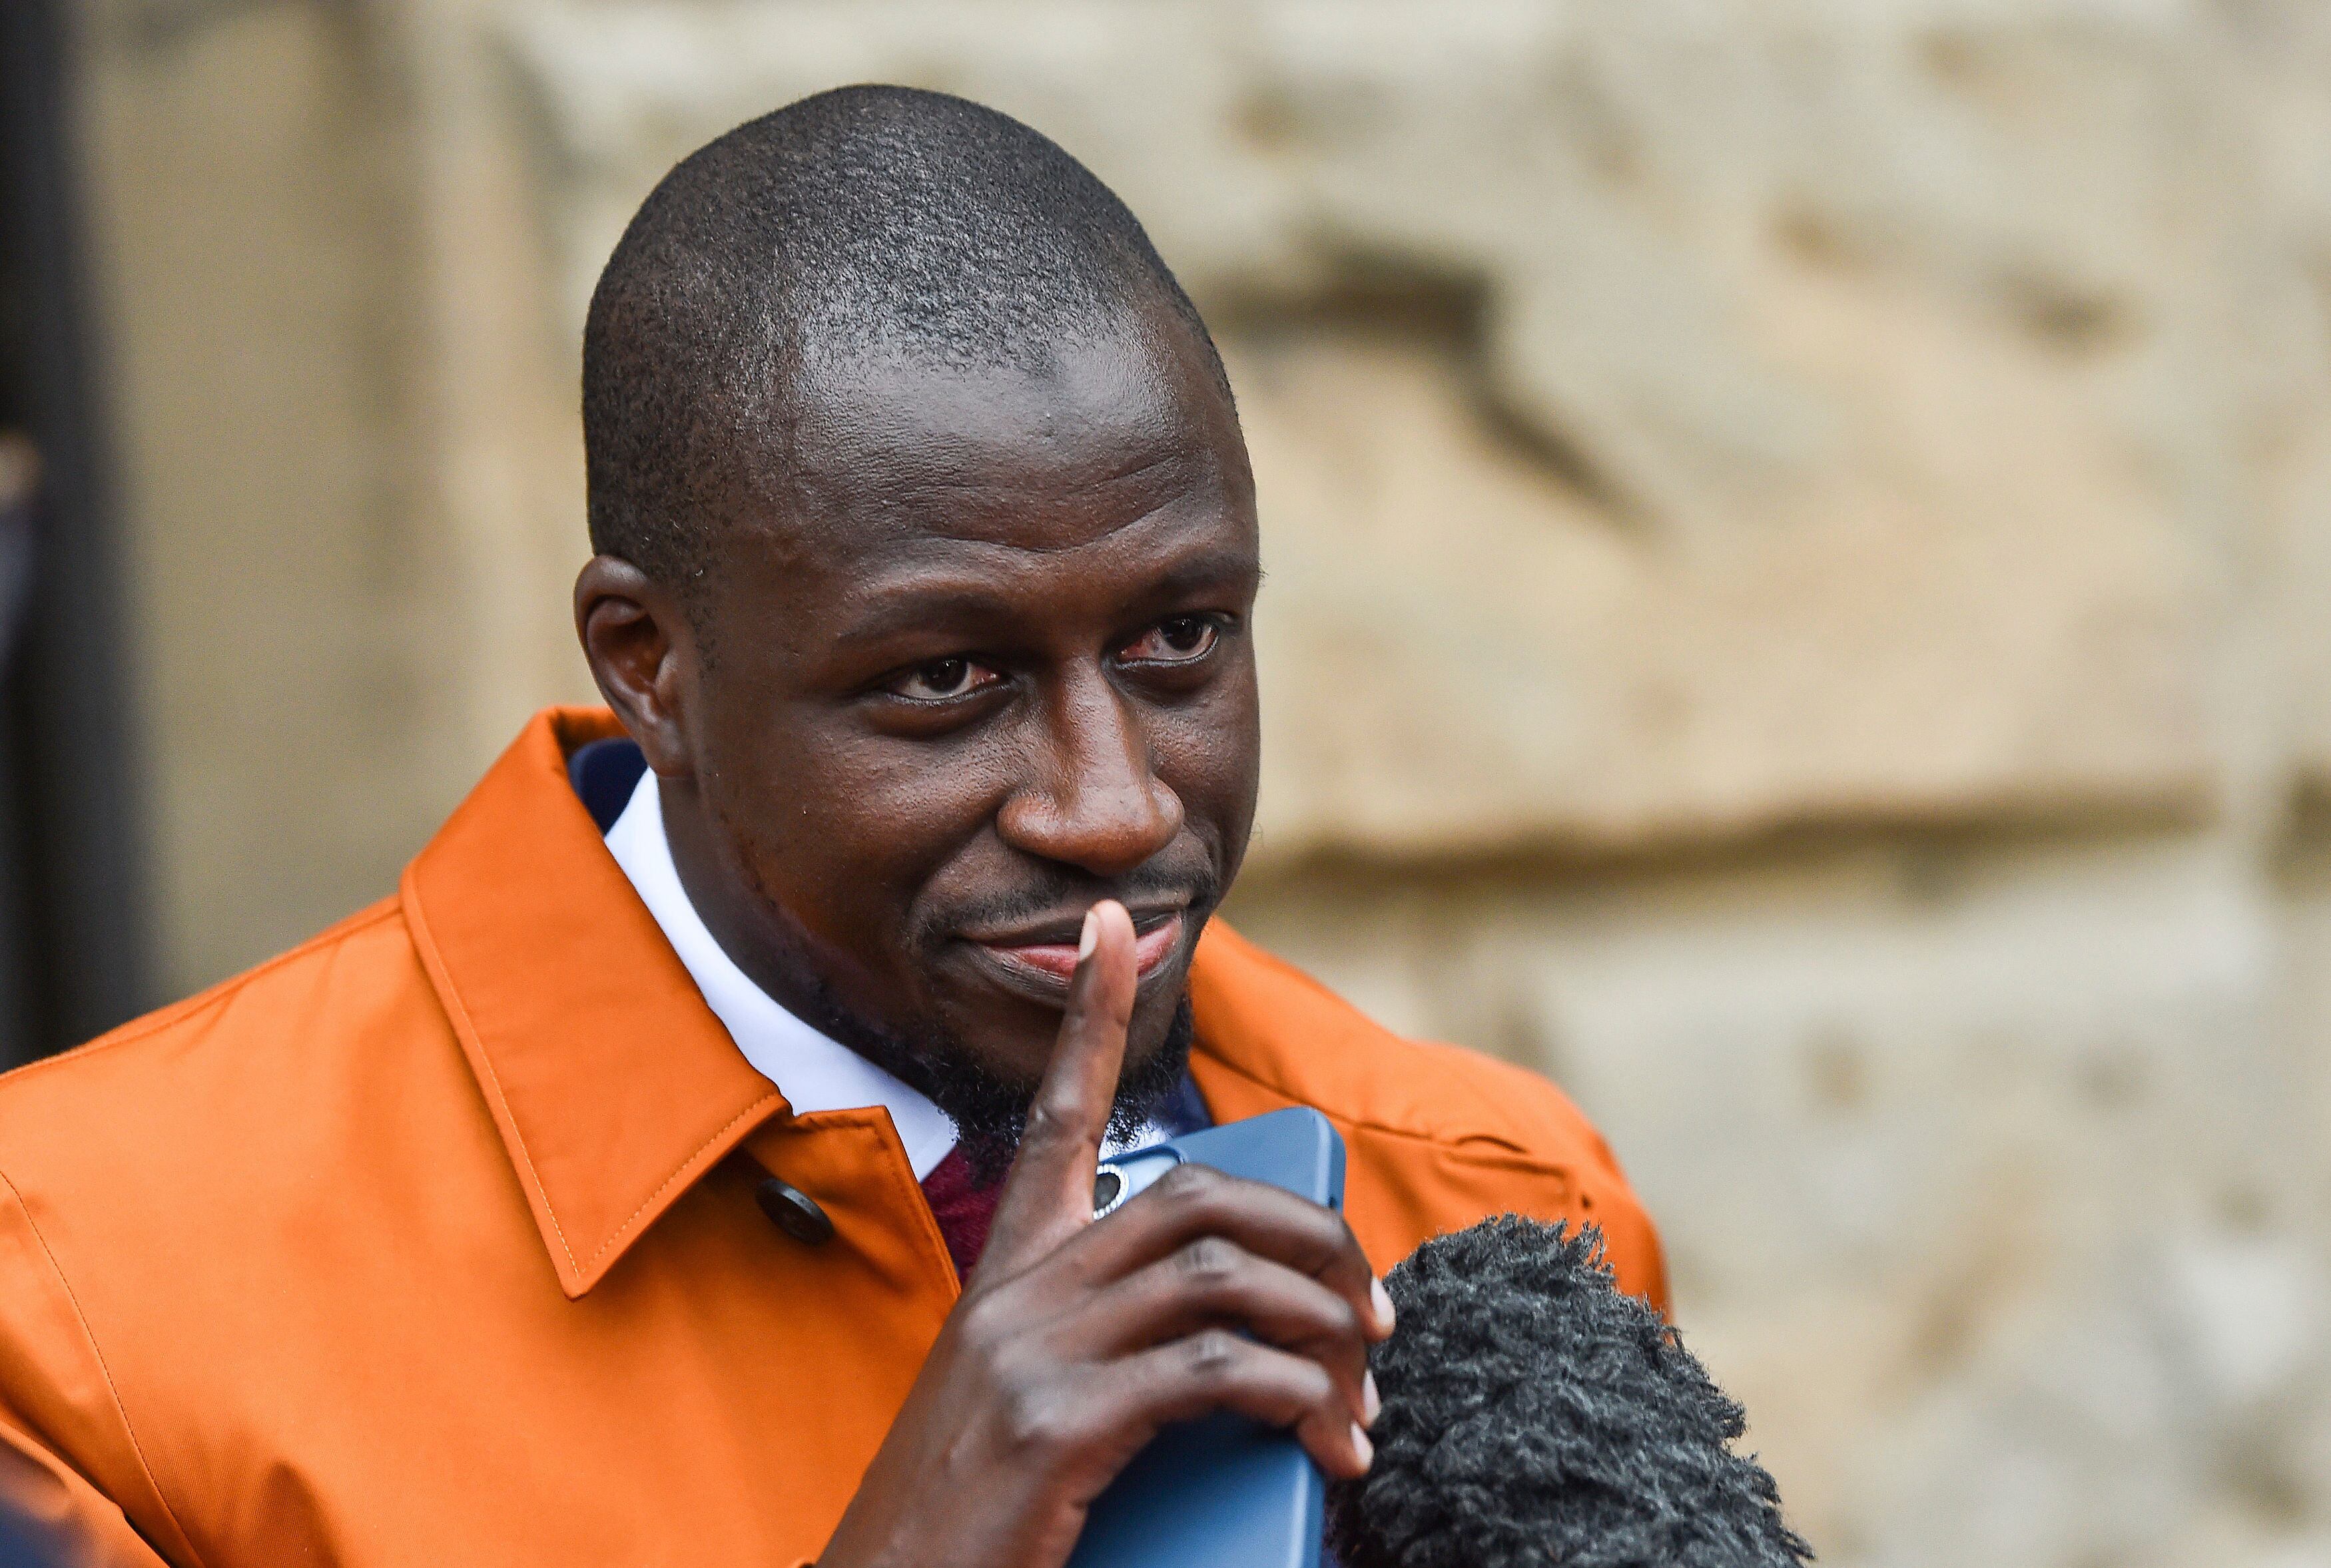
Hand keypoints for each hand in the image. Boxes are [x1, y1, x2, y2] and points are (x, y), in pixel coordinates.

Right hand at [815, 900, 1391, 1567]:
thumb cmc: (976, 1518)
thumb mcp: (1032, 1407)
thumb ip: (1106, 1349)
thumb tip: (1226, 1354)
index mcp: (1011, 1275)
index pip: (1055, 1115)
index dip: (1091, 1016)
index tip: (1120, 924)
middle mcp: (1020, 1292)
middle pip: (1199, 1197)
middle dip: (1316, 1241)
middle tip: (1378, 1320)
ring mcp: (1033, 1352)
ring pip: (1221, 1273)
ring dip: (1324, 1329)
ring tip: (1366, 1400)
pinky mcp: (1057, 1423)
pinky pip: (1213, 1367)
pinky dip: (1295, 1399)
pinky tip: (1324, 1447)